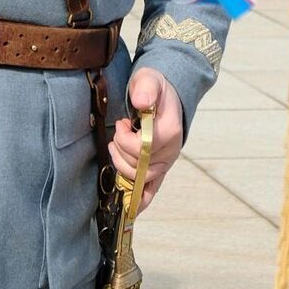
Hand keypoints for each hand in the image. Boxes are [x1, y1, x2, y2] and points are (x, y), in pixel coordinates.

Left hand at [108, 69, 182, 213]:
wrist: (166, 94)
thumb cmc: (155, 87)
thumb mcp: (149, 79)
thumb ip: (145, 88)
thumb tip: (140, 102)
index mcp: (170, 131)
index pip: (144, 147)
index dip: (126, 139)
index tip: (122, 123)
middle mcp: (171, 151)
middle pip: (139, 165)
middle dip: (121, 151)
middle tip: (118, 133)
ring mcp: (166, 162)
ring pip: (140, 179)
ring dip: (122, 166)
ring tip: (117, 147)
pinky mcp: (160, 169)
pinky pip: (152, 190)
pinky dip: (141, 200)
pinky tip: (131, 209)